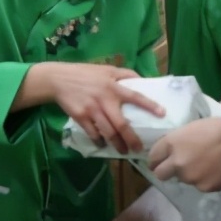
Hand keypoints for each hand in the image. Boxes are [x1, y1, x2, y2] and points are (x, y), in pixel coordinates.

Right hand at [19, 63, 164, 153]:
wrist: (58, 79)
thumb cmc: (86, 74)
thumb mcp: (107, 69)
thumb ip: (125, 74)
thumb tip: (143, 80)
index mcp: (113, 87)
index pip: (135, 96)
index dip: (149, 105)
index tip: (162, 114)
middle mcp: (104, 100)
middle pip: (121, 124)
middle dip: (131, 139)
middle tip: (138, 149)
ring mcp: (92, 110)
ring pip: (107, 133)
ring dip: (116, 144)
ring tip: (123, 151)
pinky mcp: (80, 117)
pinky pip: (93, 134)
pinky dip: (99, 141)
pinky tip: (102, 145)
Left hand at [148, 117, 220, 190]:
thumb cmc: (217, 128)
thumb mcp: (192, 128)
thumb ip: (178, 141)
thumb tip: (171, 152)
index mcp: (172, 143)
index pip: (153, 156)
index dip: (156, 159)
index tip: (160, 160)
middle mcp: (176, 163)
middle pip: (160, 174)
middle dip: (166, 171)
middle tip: (177, 167)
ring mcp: (189, 177)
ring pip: (183, 179)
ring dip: (190, 173)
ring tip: (206, 163)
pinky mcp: (203, 187)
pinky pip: (200, 184)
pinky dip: (205, 179)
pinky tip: (215, 169)